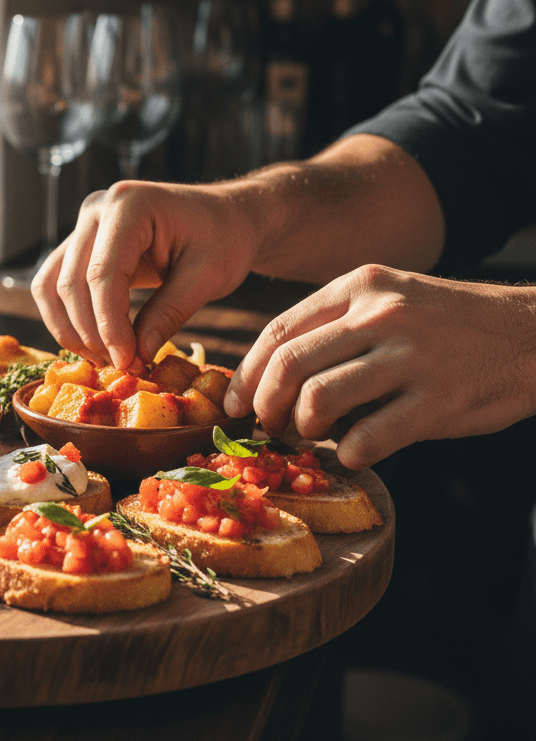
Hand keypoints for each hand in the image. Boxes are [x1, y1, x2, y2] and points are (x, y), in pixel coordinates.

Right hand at [31, 180, 259, 368]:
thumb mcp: (208, 277)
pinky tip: (95, 343)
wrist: (224, 217)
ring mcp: (84, 225)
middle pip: (70, 282)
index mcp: (129, 205)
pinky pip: (55, 284)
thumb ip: (168, 314)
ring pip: (51, 286)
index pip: (102, 274)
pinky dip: (67, 318)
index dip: (109, 325)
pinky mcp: (81, 244)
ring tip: (104, 359)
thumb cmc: (224, 238)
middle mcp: (97, 209)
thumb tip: (134, 357)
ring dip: (70, 329)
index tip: (127, 362)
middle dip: (91, 333)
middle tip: (122, 367)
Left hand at [225, 264, 535, 468]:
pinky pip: (370, 436)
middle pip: (289, 365)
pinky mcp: (439, 398)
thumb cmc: (447, 324)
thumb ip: (334, 325)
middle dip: (266, 405)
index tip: (234, 402)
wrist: (531, 334)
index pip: (279, 331)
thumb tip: (270, 372)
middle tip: (267, 426)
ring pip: (320, 399)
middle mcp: (379, 315)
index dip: (248, 373)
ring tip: (314, 436)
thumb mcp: (388, 299)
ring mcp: (410, 355)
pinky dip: (351, 453)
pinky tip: (356, 453)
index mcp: (359, 287)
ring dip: (304, 428)